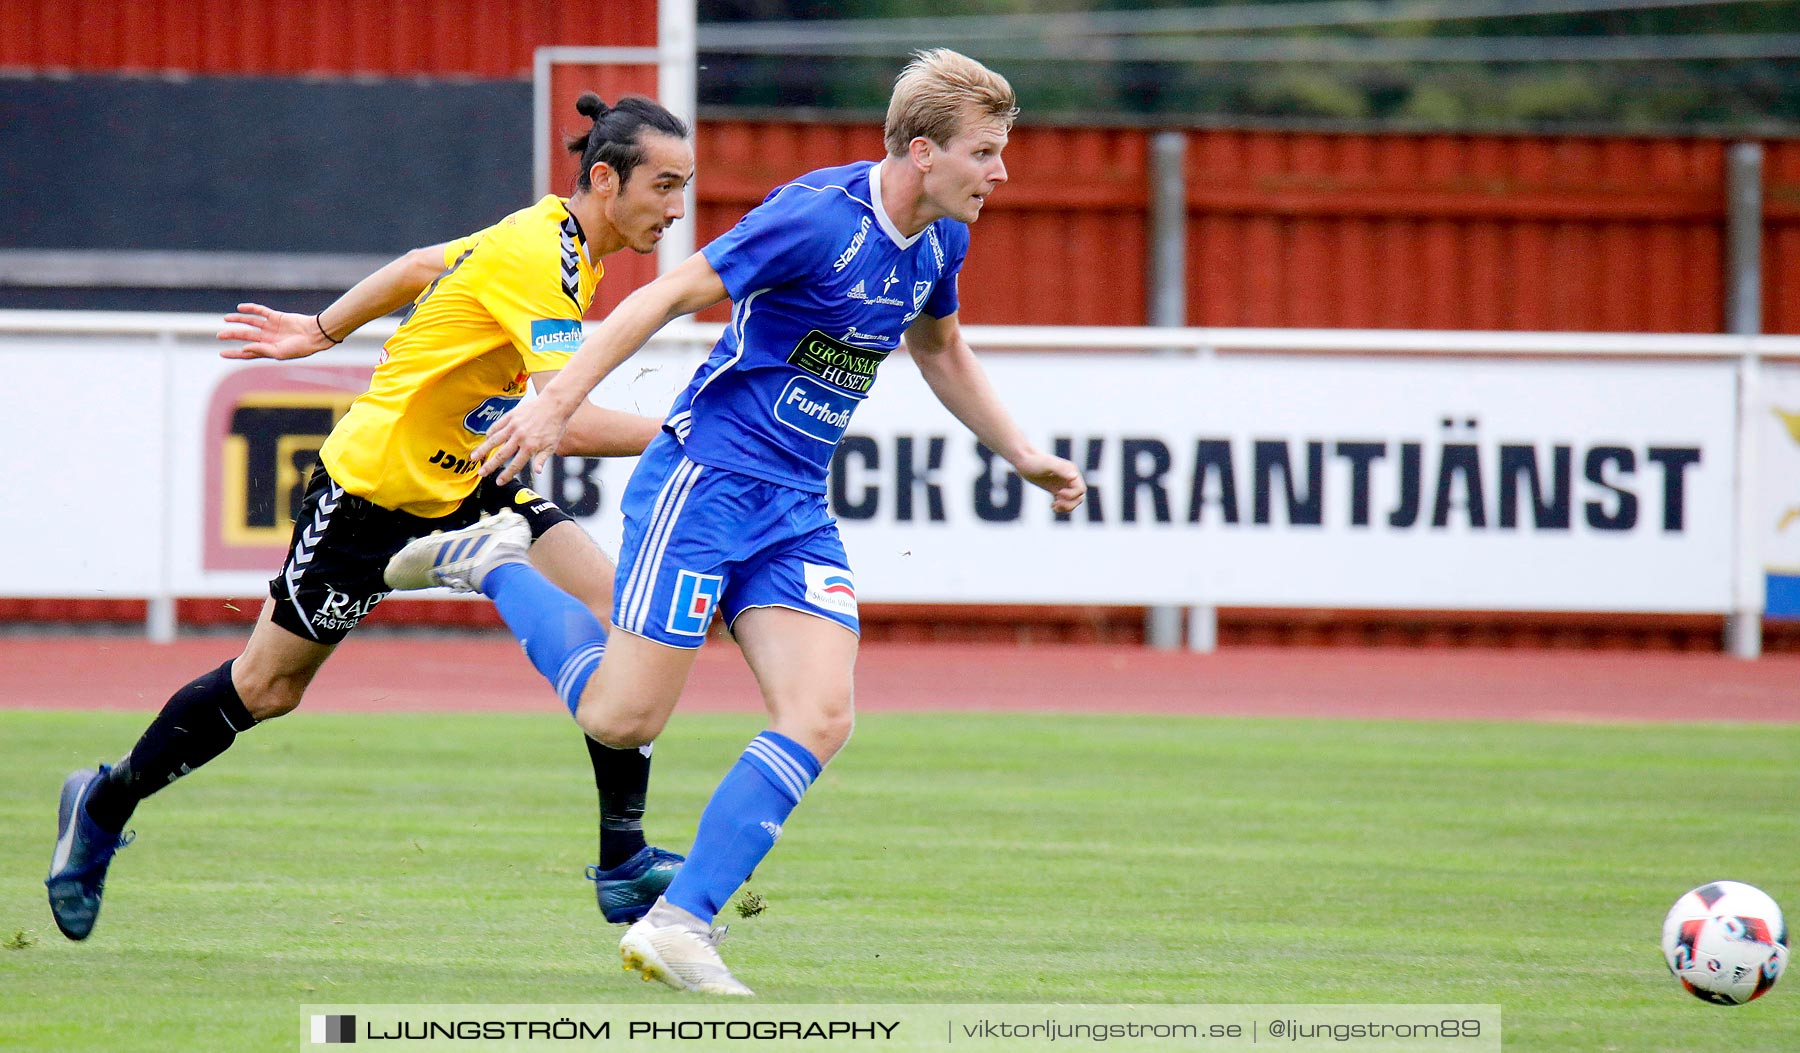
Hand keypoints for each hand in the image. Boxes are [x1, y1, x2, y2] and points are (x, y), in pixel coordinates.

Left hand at [217, 303, 333, 360]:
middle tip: (219, 335)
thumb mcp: (279, 353)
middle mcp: (268, 338)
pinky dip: (251, 309)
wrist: (314, 335)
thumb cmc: (299, 348)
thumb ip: (261, 350)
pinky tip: (240, 307)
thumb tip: (244, 348)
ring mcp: (271, 327)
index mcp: (268, 350)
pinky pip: (261, 311)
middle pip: (246, 336)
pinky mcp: (276, 317)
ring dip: (238, 320)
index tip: (222, 353)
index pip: (247, 352)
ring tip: (226, 319)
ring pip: (251, 322)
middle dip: (232, 335)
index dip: (234, 353)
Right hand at [473, 397, 572, 483]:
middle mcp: (520, 438)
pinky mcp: (511, 416)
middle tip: (481, 473)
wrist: (554, 405)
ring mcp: (514, 426)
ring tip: (473, 458)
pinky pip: (496, 426)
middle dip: (490, 466)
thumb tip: (537, 472)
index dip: (506, 475)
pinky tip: (485, 440)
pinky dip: (489, 434)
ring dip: (483, 450)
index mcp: (530, 447)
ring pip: (494, 440)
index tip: (498, 482)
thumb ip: (542, 459)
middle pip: (501, 455)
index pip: (516, 465)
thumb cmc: (555, 426)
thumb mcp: (552, 446)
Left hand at [1015, 451, 1086, 513]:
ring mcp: (1063, 484)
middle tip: (1056, 502)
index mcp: (1071, 471)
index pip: (1080, 489)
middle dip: (1070, 503)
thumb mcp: (1047, 464)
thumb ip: (1061, 469)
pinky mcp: (1056, 489)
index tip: (1059, 493)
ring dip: (1066, 507)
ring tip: (1054, 506)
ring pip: (1073, 501)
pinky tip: (1052, 506)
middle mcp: (1070, 478)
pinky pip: (1064, 501)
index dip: (1072, 495)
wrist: (1023, 460)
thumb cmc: (1034, 461)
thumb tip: (1074, 476)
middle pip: (1079, 497)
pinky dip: (1061, 507)